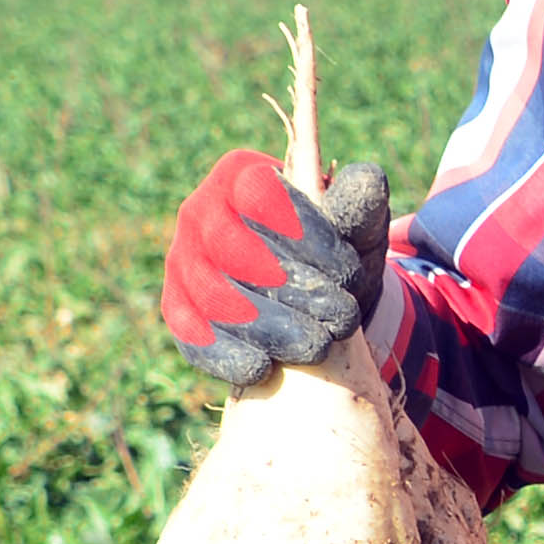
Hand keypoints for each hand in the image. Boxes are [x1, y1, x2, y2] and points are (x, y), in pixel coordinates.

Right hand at [158, 150, 393, 386]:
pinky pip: (191, 334)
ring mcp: (182, 263)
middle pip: (230, 246)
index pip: (259, 194)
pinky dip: (228, 355)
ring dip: (270, 325)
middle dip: (292, 286)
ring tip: (319, 346)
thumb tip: (366, 180)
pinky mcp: (178, 311)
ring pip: (212, 294)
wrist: (312, 306)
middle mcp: (199, 212)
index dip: (304, 234)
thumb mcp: (356, 231)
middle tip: (343, 317)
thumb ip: (362, 205)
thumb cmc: (333, 256)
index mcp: (240, 175)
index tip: (348, 273)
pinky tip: (266, 368)